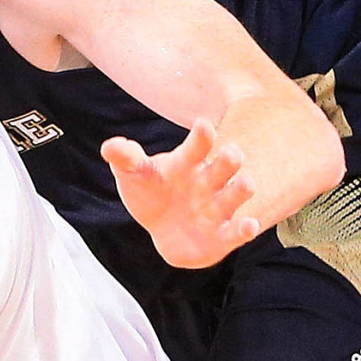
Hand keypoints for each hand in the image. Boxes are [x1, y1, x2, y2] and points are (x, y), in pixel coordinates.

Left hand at [103, 121, 260, 270]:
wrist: (164, 231)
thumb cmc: (152, 194)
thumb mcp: (134, 175)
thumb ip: (126, 159)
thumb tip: (110, 146)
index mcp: (188, 163)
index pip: (196, 146)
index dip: (201, 137)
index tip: (203, 125)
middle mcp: (208, 182)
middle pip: (223, 167)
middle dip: (229, 160)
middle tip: (233, 153)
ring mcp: (217, 208)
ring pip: (234, 195)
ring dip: (241, 190)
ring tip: (246, 184)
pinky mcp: (223, 235)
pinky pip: (236, 232)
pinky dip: (245, 229)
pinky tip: (249, 225)